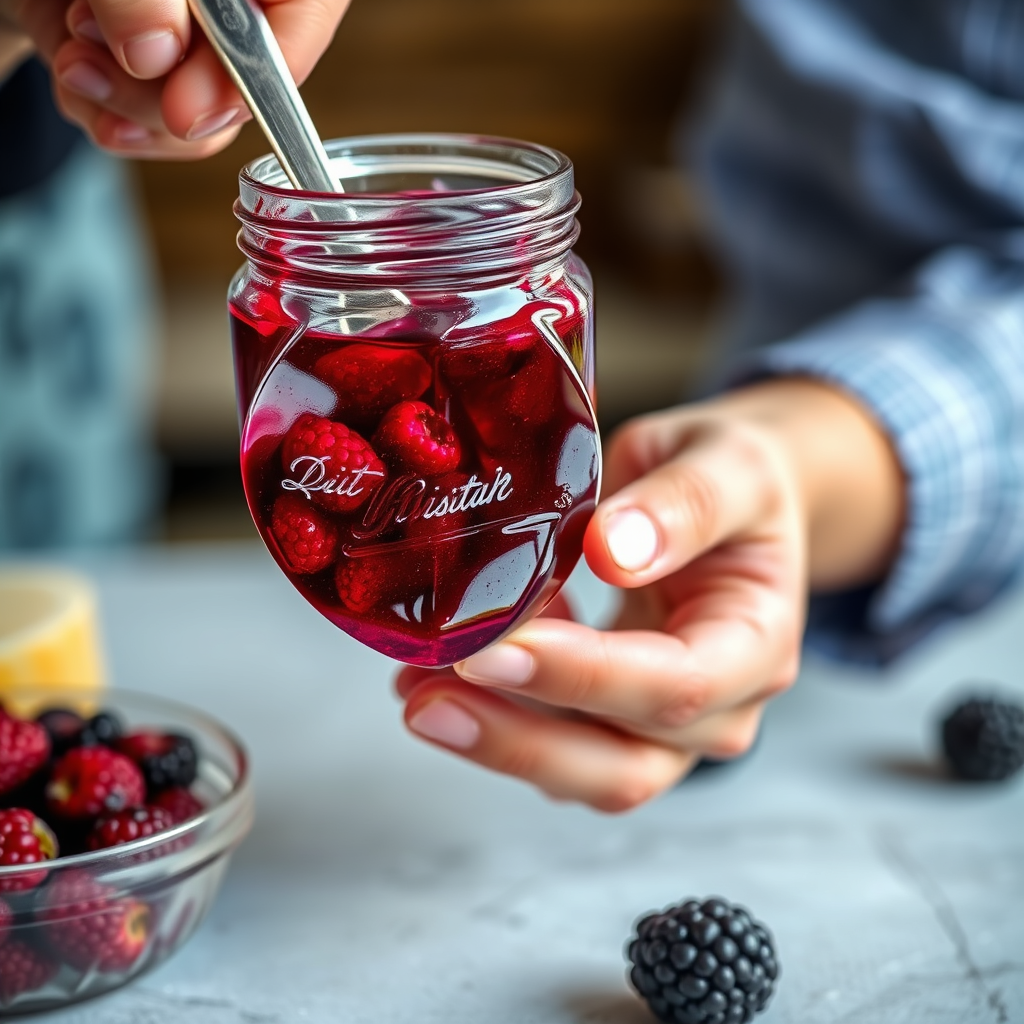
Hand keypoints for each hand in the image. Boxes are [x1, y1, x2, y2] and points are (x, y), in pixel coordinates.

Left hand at [0, 0, 351, 158]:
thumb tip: (156, 54)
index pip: (305, 16)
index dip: (262, 75)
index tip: (191, 109)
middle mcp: (242, 5)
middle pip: (251, 81)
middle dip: (165, 92)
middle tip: (94, 64)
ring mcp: (206, 44)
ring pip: (206, 122)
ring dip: (125, 106)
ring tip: (74, 60)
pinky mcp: (166, 77)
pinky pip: (161, 131)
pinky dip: (108, 114)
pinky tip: (77, 77)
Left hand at [396, 379, 904, 811]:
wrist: (731, 499)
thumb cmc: (734, 479)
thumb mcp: (728, 464)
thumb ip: (683, 504)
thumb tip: (616, 549)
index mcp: (757, 644)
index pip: (674, 685)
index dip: (581, 676)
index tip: (495, 645)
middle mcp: (719, 707)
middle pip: (623, 765)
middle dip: (518, 740)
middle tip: (428, 699)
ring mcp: (666, 728)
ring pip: (581, 772)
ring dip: (494, 740)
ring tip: (414, 691)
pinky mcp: (614, 720)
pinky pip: (555, 742)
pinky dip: (494, 718)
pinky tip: (434, 677)